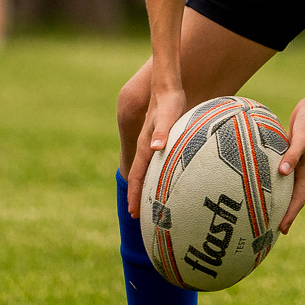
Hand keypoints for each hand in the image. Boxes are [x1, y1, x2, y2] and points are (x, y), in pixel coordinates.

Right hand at [126, 83, 186, 218]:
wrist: (167, 87)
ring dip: (144, 188)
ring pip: (145, 171)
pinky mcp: (160, 141)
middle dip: (137, 196)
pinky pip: (155, 163)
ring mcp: (152, 145)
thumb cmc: (170, 102)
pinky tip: (163, 181)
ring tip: (148, 204)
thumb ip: (162, 131)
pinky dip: (155, 176)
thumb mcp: (168, 116)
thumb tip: (156, 147)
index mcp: (146, 146)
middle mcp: (147, 148)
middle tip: (138, 216)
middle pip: (138, 177)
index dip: (135, 194)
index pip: (137, 176)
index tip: (134, 212)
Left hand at [277, 92, 304, 233]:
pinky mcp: (288, 154)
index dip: (290, 215)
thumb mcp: (301, 139)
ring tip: (264, 211)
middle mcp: (301, 171)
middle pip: (291, 198)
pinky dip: (272, 181)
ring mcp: (295, 163)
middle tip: (270, 229)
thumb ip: (293, 155)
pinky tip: (260, 182)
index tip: (281, 230)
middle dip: (283, 214)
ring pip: (285, 187)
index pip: (298, 200)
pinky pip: (279, 173)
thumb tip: (283, 173)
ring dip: (278, 199)